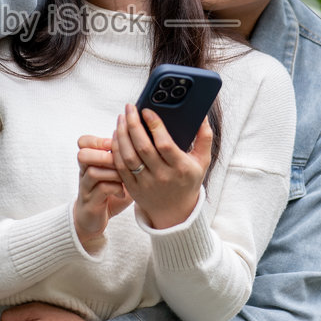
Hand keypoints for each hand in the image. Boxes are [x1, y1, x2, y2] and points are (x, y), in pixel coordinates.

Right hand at [73, 136, 130, 247]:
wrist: (93, 219)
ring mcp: (85, 188)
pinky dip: (115, 188)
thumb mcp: (114, 173)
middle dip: (104, 155)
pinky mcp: (90, 203)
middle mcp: (83, 173)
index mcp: (89, 162)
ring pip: (92, 172)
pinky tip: (122, 192)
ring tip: (124, 177)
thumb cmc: (108, 193)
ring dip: (112, 172)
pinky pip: (101, 190)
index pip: (83, 142)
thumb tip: (144, 142)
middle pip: (83, 155)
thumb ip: (122, 159)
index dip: (97, 140)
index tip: (113, 145)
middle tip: (118, 161)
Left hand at [112, 106, 212, 229]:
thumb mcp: (202, 161)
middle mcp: (163, 177)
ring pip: (128, 157)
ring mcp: (146, 184)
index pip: (164, 144)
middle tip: (129, 108)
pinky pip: (120, 167)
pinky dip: (116, 149)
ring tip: (121, 118)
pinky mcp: (133, 188)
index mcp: (181, 168)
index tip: (146, 110)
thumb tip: (202, 116)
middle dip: (133, 124)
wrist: (175, 211)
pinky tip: (116, 135)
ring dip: (122, 135)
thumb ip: (205, 137)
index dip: (154, 125)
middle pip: (143, 148)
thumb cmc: (188, 180)